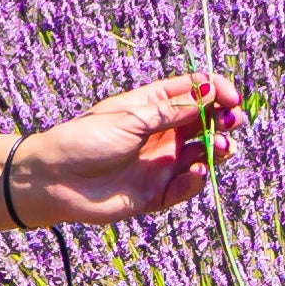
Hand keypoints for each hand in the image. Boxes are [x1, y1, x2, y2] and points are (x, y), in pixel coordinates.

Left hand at [8, 73, 242, 224]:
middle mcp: (162, 134)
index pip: (196, 93)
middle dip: (223, 122)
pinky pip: (186, 187)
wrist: (53, 179)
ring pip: (202, 156)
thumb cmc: (85, 139)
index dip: (217, 92)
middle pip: (205, 124)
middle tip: (230, 123)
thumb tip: (211, 95)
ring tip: (218, 147)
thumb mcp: (131, 117)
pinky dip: (196, 180)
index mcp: (153, 107)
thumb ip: (173, 110)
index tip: (231, 98)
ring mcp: (160, 164)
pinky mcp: (156, 193)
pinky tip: (197, 171)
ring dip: (216, 150)